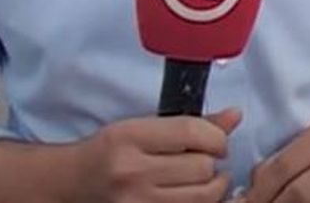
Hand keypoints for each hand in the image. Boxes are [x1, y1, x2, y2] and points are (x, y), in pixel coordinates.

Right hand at [70, 110, 240, 202]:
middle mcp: (132, 172)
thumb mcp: (139, 127)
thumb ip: (188, 124)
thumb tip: (235, 115)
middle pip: (202, 168)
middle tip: (208, 161)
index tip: (217, 140)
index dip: (216, 136)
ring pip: (203, 197)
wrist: (73, 184)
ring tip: (207, 180)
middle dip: (213, 163)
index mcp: (129, 138)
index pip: (191, 132)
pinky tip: (193, 196)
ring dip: (214, 188)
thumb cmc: (109, 151)